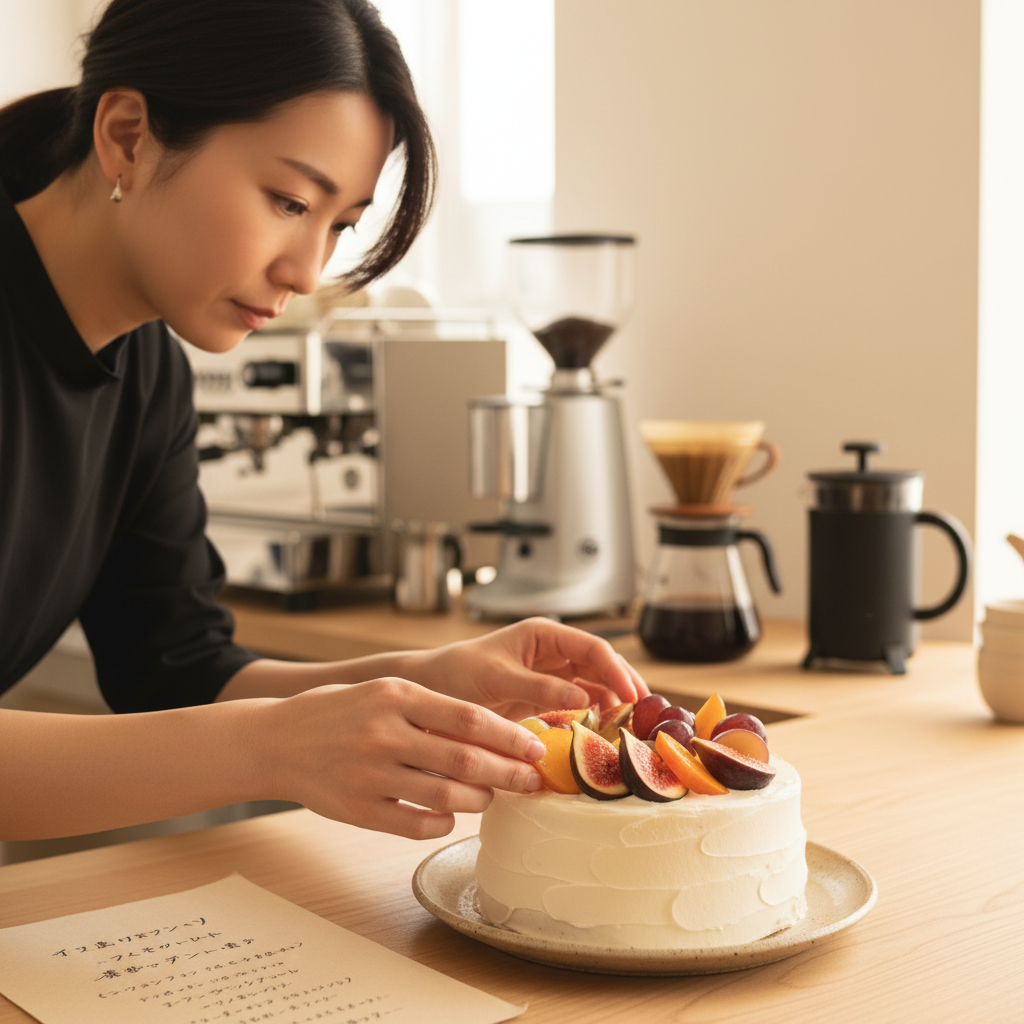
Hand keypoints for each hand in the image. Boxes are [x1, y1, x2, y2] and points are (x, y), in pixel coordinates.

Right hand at [252, 677, 545, 839]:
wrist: (274, 740)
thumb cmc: (339, 711)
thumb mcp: (384, 690)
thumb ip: (431, 707)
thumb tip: (492, 730)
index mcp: (396, 696)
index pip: (469, 718)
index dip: (509, 736)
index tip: (535, 747)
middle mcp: (384, 734)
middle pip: (464, 760)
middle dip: (508, 773)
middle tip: (532, 781)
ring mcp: (369, 774)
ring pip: (445, 797)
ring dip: (478, 801)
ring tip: (490, 797)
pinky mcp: (357, 809)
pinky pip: (414, 825)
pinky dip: (442, 824)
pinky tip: (449, 816)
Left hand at [402, 617, 649, 721]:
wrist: (428, 692)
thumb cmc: (455, 674)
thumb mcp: (496, 679)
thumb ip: (538, 687)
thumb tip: (584, 697)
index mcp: (542, 634)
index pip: (592, 648)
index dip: (616, 670)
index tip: (633, 696)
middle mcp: (551, 651)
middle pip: (600, 665)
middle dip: (624, 686)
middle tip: (643, 715)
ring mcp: (549, 675)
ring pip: (594, 684)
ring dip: (613, 702)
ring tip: (630, 727)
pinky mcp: (543, 698)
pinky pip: (578, 703)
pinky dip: (594, 715)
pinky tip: (605, 731)